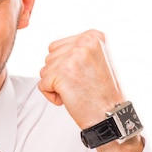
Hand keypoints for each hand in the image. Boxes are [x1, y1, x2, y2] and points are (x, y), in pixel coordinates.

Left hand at [38, 29, 142, 151]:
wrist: (109, 114)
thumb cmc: (102, 93)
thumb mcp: (96, 59)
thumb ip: (77, 50)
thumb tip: (53, 48)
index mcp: (92, 36)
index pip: (57, 46)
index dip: (64, 65)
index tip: (82, 76)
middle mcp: (83, 42)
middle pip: (49, 57)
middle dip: (58, 74)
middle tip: (80, 84)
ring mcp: (72, 56)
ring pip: (45, 70)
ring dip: (56, 84)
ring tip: (76, 90)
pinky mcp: (62, 72)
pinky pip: (42, 84)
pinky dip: (52, 95)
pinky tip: (69, 98)